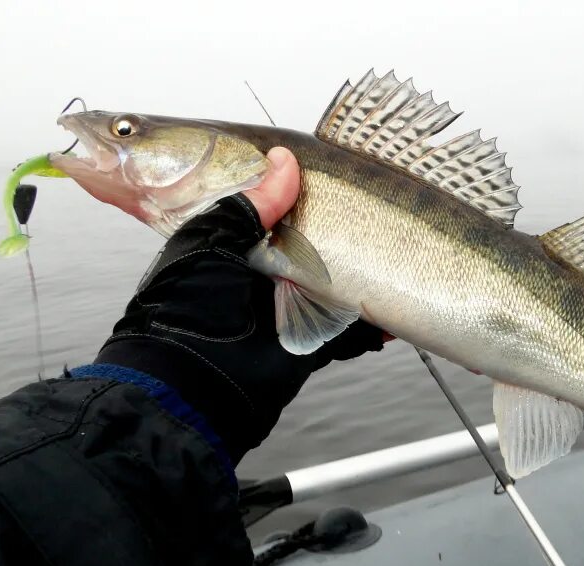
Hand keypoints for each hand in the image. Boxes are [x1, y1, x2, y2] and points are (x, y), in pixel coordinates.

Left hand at [94, 148, 387, 464]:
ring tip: (397, 258)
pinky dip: (374, 325)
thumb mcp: (211, 241)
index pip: (276, 214)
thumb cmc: (187, 309)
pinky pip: (350, 331)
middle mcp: (265, 277)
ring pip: (338, 288)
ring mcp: (290, 310)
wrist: (192, 385)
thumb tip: (284, 162)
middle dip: (345, 237)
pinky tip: (396, 312)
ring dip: (366, 279)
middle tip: (377, 215)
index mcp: (234, 247)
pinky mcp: (310, 342)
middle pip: (315, 249)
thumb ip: (251, 204)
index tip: (336, 180)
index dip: (304, 198)